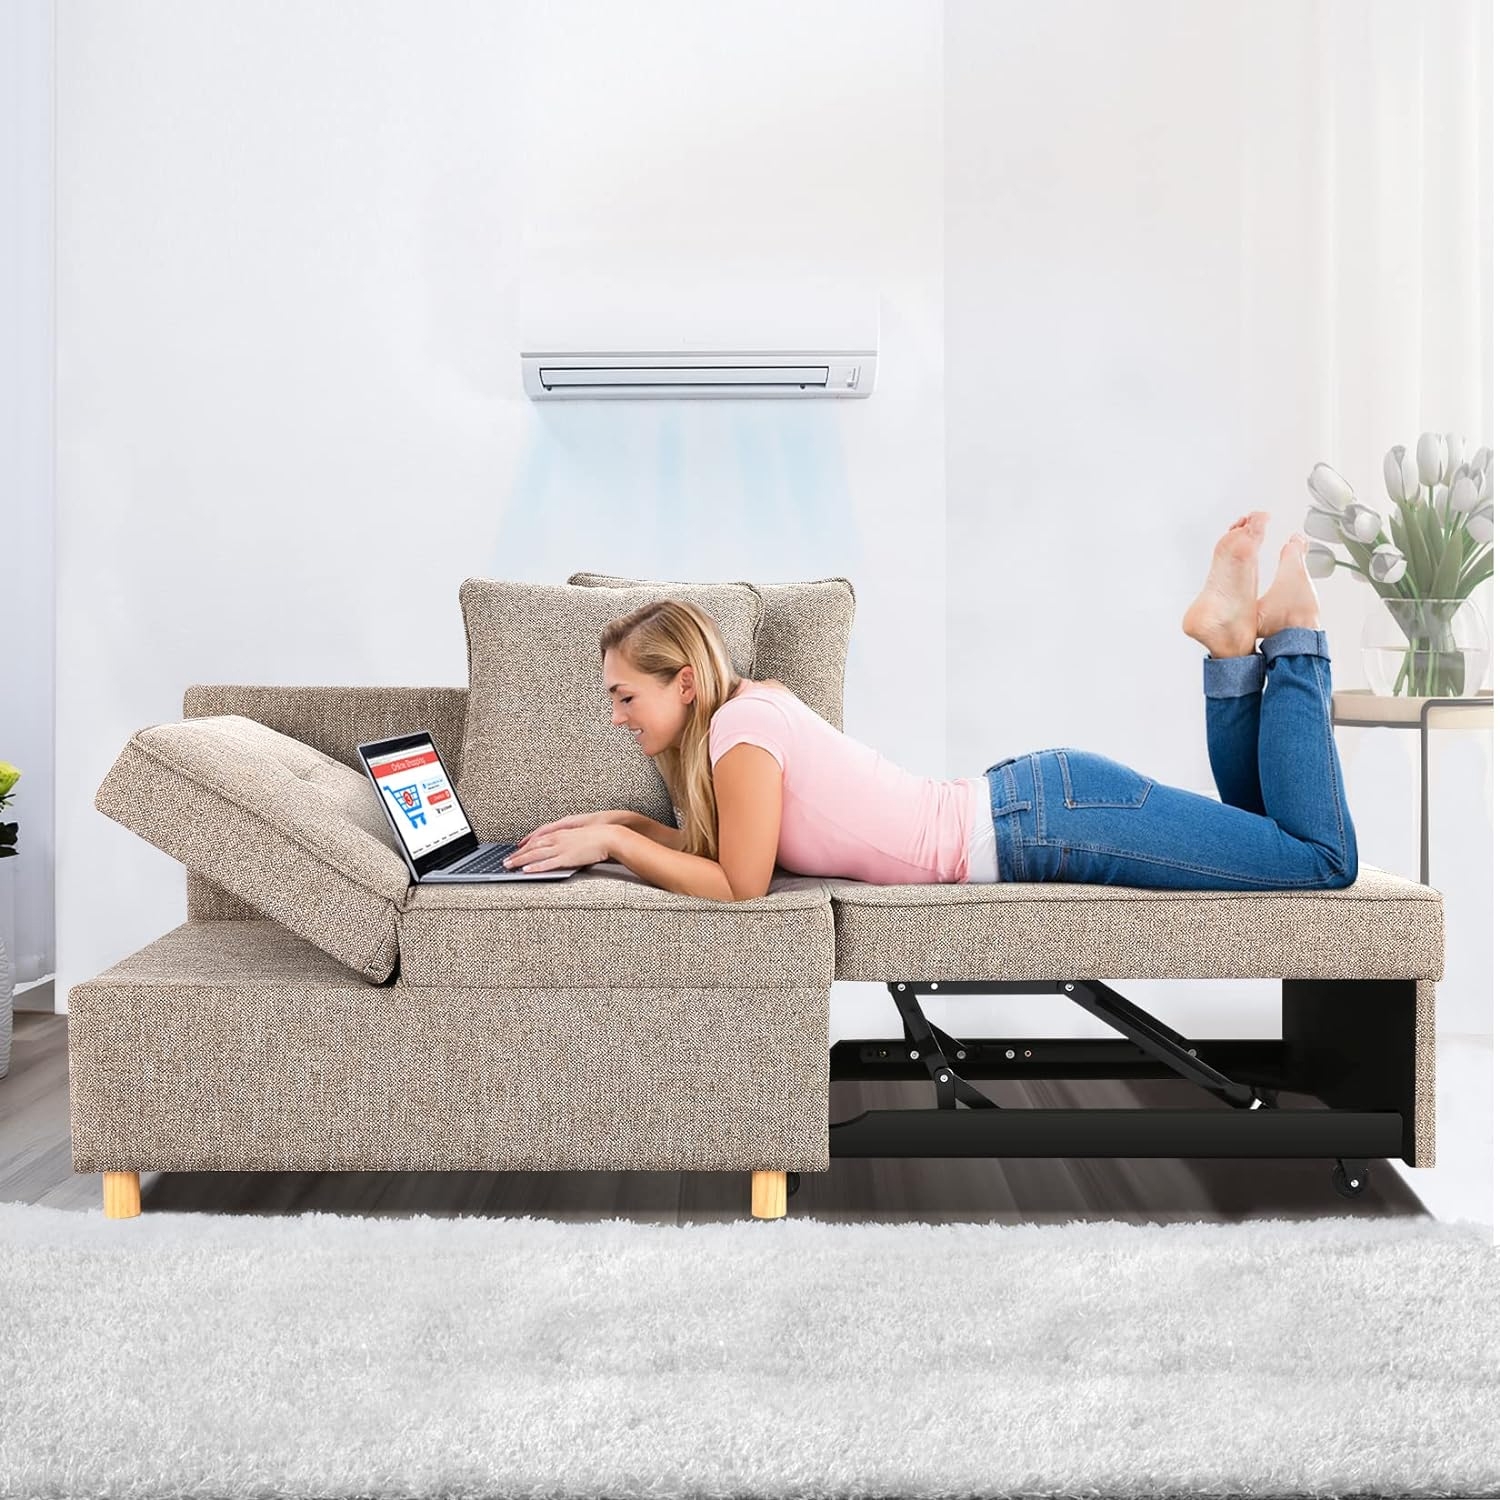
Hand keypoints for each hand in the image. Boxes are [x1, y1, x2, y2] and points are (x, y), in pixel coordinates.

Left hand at [503, 818, 617, 871]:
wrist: (608, 836)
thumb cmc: (597, 837)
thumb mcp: (578, 836)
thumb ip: (567, 841)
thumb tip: (561, 848)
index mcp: (560, 833)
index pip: (537, 839)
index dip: (524, 846)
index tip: (515, 851)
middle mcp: (557, 839)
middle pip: (532, 847)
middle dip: (517, 854)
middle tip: (505, 861)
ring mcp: (561, 848)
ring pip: (535, 854)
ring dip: (520, 860)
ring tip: (509, 866)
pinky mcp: (566, 858)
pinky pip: (547, 863)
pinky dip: (535, 867)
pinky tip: (526, 871)